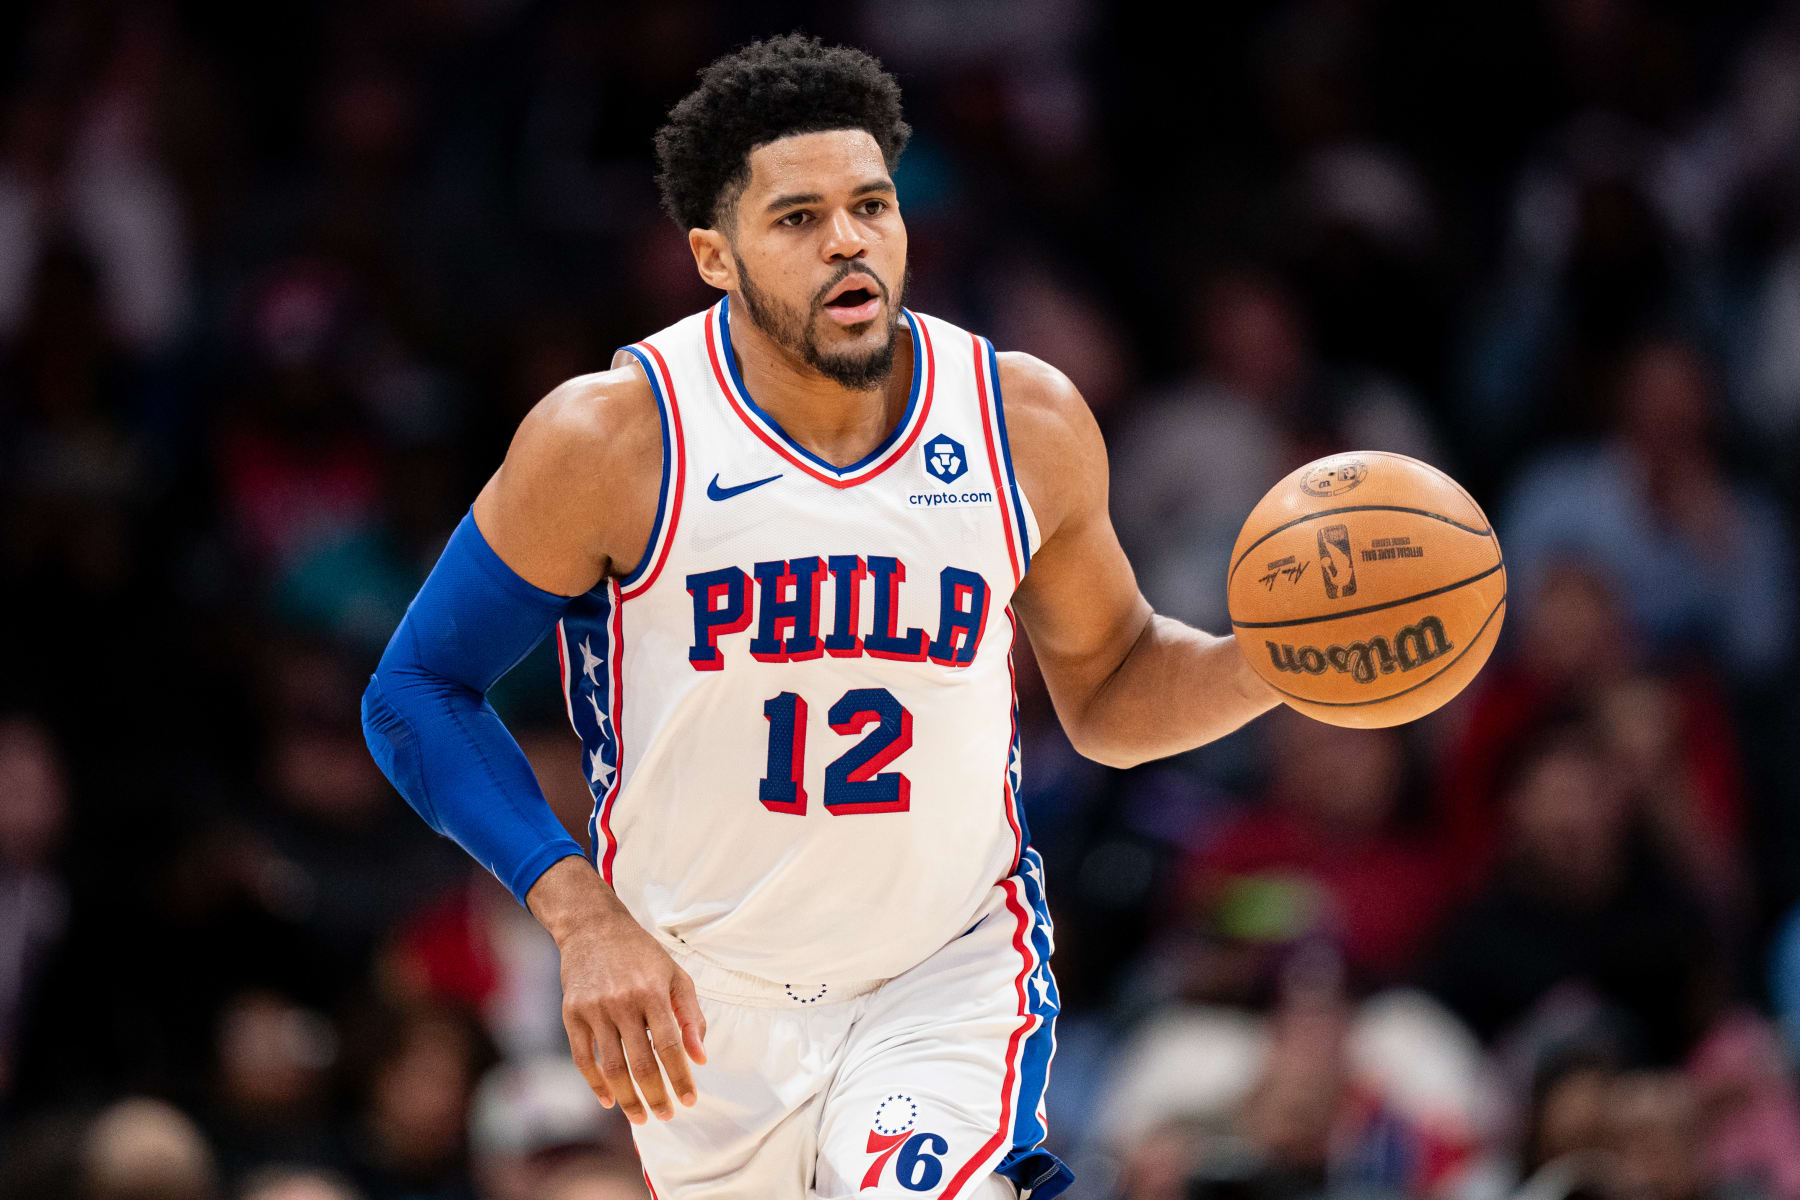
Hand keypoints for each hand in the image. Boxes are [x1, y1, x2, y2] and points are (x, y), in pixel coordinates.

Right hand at [557, 911, 707, 1122]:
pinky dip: (595, 1083)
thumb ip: (691, 1016)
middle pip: (641, 1062)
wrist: (593, 927)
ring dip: (627, 1098)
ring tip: (640, 1117)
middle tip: (665, 1115)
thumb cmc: (641, 954)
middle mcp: (623, 1002)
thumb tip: (699, 1057)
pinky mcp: (571, 1013)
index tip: (689, 1101)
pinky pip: (583, 1058)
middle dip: (655, 1096)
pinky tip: (608, 1099)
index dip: (680, 1077)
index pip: (670, 1045)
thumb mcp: (675, 975)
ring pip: (612, 1066)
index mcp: (652, 992)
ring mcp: (594, 1009)